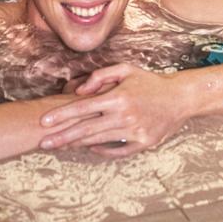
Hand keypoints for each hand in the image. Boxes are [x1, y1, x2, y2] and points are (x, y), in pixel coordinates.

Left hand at [38, 64, 186, 156]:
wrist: (179, 98)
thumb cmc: (149, 82)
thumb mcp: (126, 70)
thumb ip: (100, 76)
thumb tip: (79, 91)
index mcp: (118, 98)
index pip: (83, 108)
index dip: (62, 115)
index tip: (44, 121)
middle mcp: (124, 116)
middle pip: (85, 129)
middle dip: (62, 136)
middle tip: (43, 142)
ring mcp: (134, 132)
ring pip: (98, 141)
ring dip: (76, 144)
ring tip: (59, 146)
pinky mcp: (142, 143)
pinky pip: (116, 151)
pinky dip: (101, 151)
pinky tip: (88, 149)